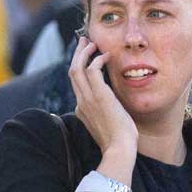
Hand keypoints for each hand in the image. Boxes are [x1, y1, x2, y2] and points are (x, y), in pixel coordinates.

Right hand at [69, 36, 136, 183]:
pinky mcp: (98, 96)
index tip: (87, 58)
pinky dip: (97, 59)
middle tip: (83, 41)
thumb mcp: (109, 125)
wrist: (119, 149)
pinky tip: (107, 56)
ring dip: (83, 52)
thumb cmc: (119, 140)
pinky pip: (92, 70)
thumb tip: (112, 106)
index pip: (77, 85)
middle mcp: (81, 102)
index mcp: (81, 110)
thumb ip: (106, 113)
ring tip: (92, 43)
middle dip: (77, 54)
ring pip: (76, 68)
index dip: (80, 68)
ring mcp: (87, 99)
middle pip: (72, 72)